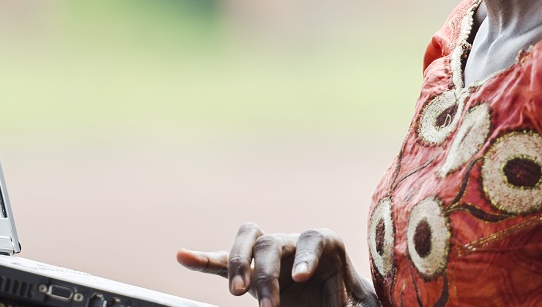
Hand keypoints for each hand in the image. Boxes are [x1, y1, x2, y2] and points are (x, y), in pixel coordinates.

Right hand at [177, 223, 377, 306]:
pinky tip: (182, 256)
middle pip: (272, 243)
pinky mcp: (248, 272)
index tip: (299, 278)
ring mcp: (268, 255)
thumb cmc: (352, 304)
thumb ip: (358, 306)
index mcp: (325, 246)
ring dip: (238, 264)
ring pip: (247, 241)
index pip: (313, 240)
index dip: (305, 256)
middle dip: (266, 275)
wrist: (336, 305)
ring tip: (236, 292)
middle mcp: (293, 243)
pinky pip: (221, 261)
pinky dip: (202, 259)